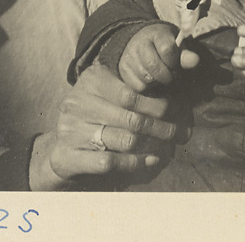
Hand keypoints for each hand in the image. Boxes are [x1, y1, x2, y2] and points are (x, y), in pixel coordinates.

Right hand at [29, 62, 176, 189]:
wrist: (62, 144)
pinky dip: (134, 163)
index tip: (178, 112)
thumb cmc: (96, 113)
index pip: (132, 95)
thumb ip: (134, 88)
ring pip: (124, 140)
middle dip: (163, 128)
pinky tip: (151, 160)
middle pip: (132, 119)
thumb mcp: (110, 91)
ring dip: (153, 146)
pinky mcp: (67, 157)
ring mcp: (70, 131)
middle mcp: (77, 103)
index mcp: (91, 81)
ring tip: (169, 147)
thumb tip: (174, 96)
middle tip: (183, 134)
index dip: (158, 105)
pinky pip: (109, 162)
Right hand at [119, 23, 199, 92]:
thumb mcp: (178, 45)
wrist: (143, 41)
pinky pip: (138, 86)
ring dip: (158, 83)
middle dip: (168, 76)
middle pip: (154, 66)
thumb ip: (186, 54)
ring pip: (146, 78)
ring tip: (163, 77)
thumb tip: (194, 61)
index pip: (167, 49)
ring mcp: (129, 56)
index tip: (177, 64)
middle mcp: (140, 43)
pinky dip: (148, 88)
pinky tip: (153, 81)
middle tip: (173, 76)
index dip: (175, 61)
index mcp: (156, 33)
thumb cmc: (166, 45)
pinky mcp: (123, 68)